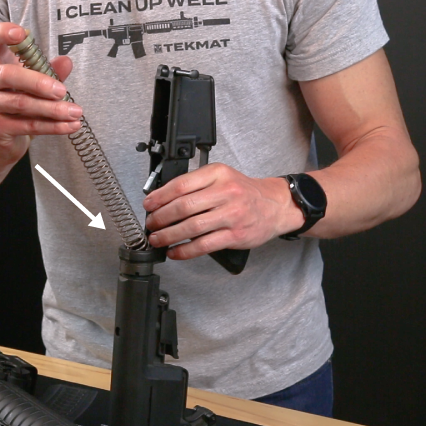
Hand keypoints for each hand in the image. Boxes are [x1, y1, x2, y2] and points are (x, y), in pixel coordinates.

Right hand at [0, 23, 82, 164]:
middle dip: (39, 83)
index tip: (20, 34)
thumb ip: (48, 72)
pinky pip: (27, 125)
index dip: (2, 32)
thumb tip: (66, 61)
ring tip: (75, 112)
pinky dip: (52, 126)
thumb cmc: (16, 107)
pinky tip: (70, 126)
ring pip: (22, 103)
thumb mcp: (33, 86)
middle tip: (62, 91)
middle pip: (9, 75)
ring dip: (53, 109)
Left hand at [143, 163, 302, 259]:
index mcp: (218, 174)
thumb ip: (196, 184)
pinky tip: (175, 252)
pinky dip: (185, 251)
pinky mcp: (235, 235)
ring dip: (169, 235)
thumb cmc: (244, 192)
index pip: (181, 184)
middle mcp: (226, 192)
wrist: (276, 205)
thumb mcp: (221, 177)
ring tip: (158, 239)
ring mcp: (232, 214)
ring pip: (192, 227)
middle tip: (151, 224)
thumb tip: (162, 199)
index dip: (160, 196)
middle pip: (184, 206)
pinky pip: (204, 245)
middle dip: (161, 217)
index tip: (148, 204)